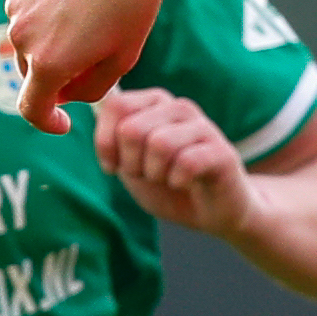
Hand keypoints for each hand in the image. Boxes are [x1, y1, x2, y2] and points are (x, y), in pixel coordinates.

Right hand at [0, 0, 186, 133]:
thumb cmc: (134, 2)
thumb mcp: (122, 59)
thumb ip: (89, 89)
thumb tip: (63, 94)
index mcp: (48, 63)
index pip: (31, 109)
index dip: (47, 122)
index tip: (63, 122)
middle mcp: (22, 35)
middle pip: (32, 73)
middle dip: (57, 75)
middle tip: (95, 57)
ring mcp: (17, 4)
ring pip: (29, 39)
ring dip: (52, 41)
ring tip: (92, 17)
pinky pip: (28, 9)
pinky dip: (46, 13)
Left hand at [94, 86, 260, 238]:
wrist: (213, 212)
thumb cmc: (169, 185)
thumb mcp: (130, 162)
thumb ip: (112, 139)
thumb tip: (94, 112)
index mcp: (155, 103)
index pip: (116, 106)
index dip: (105, 142)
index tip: (113, 167)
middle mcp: (179, 108)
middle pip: (133, 129)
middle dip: (131, 164)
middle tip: (145, 176)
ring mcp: (203, 127)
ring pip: (160, 144)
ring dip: (155, 173)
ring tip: (165, 179)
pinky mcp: (222, 152)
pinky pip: (186, 163)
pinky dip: (176, 181)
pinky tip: (183, 184)